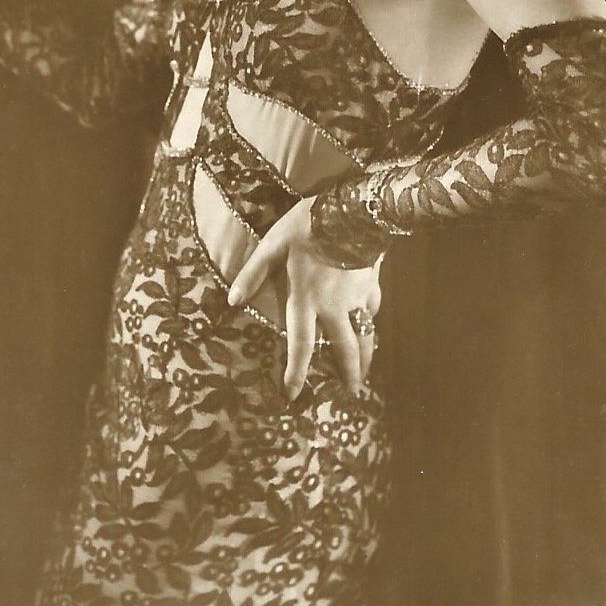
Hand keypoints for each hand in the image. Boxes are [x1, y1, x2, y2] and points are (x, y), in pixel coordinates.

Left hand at [227, 196, 381, 402]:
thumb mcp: (274, 244)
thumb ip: (254, 272)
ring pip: (364, 335)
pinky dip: (370, 319)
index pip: (300, 344)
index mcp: (306, 298)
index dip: (296, 372)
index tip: (293, 395)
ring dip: (365, 356)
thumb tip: (232, 300)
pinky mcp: (372, 285)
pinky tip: (370, 322)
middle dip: (348, 373)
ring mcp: (356, 298)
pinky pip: (372, 308)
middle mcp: (333, 306)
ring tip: (365, 372)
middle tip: (351, 393)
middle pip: (344, 348)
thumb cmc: (307, 225)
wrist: (353, 210)